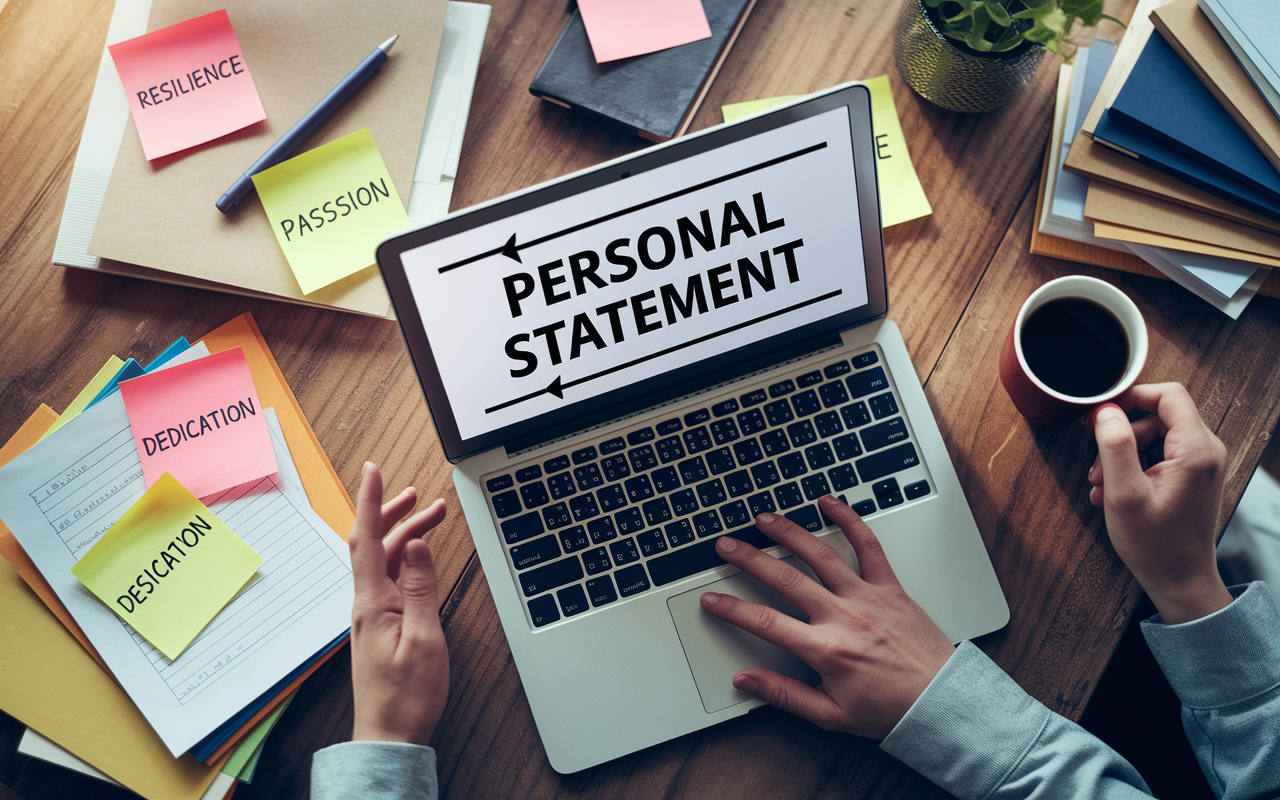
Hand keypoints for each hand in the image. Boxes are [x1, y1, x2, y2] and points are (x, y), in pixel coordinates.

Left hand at [348, 462, 449, 745]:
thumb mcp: (425, 638)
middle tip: (420, 493)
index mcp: (371, 602)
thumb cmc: (407, 695)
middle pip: (373, 544)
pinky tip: (419, 556)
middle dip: (393, 511)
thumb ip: (420, 587)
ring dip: (402, 533)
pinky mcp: (379, 624)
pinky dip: (404, 558)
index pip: (364, 538)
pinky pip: (388, 578)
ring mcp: (371, 613)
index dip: (369, 500)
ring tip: (429, 515)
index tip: (373, 470)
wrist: (390, 735)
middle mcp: (365, 603)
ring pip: (382, 560)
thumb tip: (416, 545)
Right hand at [699, 496, 954, 738]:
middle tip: (726, 546)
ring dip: (789, 534)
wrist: (940, 700)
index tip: (711, 599)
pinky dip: (849, 520)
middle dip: (750, 559)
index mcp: (826, 650)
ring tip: (764, 519)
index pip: (766, 623)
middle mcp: (843, 617)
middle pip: (785, 579)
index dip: (732, 610)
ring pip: (820, 556)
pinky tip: (829, 502)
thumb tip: (745, 681)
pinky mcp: (890, 587)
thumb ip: (784, 696)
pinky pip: (868, 546)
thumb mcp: (830, 715)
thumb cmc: (889, 709)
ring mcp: (867, 597)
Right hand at [1088, 383, 1232, 623]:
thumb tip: (1104, 410)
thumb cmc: (1155, 544)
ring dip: (1123, 453)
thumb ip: (1114, 445)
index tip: (1102, 412)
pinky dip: (1135, 466)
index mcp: (1196, 450)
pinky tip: (1115, 491)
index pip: (1168, 395)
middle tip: (1096, 462)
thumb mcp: (1123, 492)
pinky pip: (1162, 454)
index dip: (1131, 396)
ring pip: (1156, 435)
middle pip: (1158, 416)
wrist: (1180, 580)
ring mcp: (1202, 464)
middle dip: (1121, 434)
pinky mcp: (1194, 476)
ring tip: (1101, 483)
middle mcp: (1207, 451)